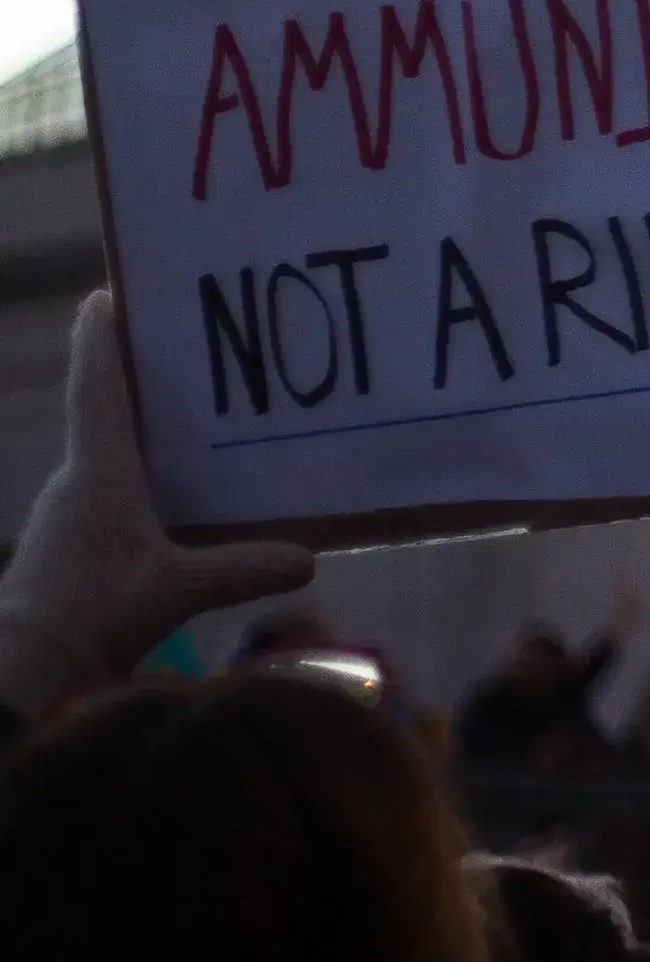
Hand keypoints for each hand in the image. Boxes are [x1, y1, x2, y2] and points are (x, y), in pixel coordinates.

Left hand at [0, 293, 315, 723]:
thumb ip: (244, 568)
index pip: (99, 385)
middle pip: (105, 414)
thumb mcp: (178, 590)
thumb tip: (310, 560)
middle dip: (138, 384)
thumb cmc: (94, 610)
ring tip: (193, 430)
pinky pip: (109, 497)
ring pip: (108, 459)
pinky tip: (172, 505)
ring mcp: (67, 515)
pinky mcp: (68, 547)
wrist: (22, 668)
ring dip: (141, 439)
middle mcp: (77, 480)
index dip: (103, 337)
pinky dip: (139, 485)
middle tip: (182, 357)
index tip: (106, 293)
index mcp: (99, 470)